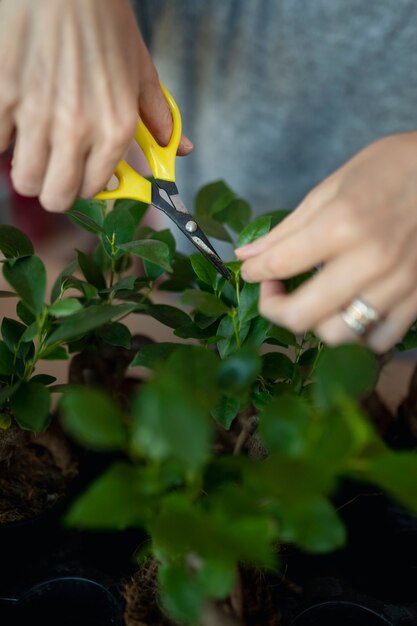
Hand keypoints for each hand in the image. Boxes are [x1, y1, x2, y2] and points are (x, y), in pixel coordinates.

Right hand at [0, 0, 192, 211]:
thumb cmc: (103, 21)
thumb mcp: (141, 70)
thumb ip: (158, 117)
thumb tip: (183, 149)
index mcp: (115, 129)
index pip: (92, 190)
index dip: (82, 184)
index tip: (77, 171)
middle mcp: (78, 130)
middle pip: (54, 198)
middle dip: (52, 188)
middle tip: (51, 167)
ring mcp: (38, 115)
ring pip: (23, 180)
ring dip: (27, 167)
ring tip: (33, 141)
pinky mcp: (4, 96)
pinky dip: (3, 138)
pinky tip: (15, 117)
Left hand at [236, 132, 416, 352]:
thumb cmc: (390, 168)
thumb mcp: (331, 188)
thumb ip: (287, 229)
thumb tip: (246, 256)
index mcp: (343, 224)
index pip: (280, 265)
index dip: (254, 272)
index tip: (252, 271)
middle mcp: (370, 261)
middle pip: (302, 315)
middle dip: (274, 309)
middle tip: (273, 292)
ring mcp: (398, 284)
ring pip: (339, 336)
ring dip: (315, 325)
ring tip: (311, 303)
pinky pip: (379, 340)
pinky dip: (357, 336)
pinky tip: (348, 313)